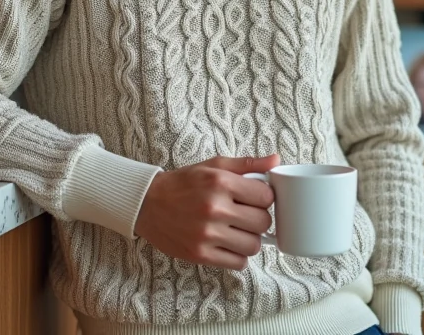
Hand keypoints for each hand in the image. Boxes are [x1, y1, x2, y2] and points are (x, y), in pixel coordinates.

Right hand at [134, 154, 278, 269]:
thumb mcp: (213, 166)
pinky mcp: (200, 254)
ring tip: (237, 231)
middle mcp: (214, 208)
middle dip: (259, 219)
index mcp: (220, 182)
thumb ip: (247, 165)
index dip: (264, 198)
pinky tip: (228, 244)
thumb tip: (276, 160)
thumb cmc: (183, 183)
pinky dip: (238, 256)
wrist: (147, 203)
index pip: (266, 197)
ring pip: (253, 246)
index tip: (255, 199)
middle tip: (246, 215)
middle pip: (263, 223)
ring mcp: (207, 234)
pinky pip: (238, 263)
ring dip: (250, 239)